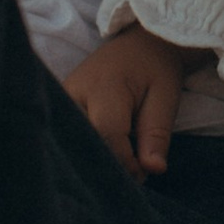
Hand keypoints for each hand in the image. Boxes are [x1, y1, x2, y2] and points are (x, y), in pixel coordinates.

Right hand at [67, 24, 190, 176]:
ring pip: (71, 143)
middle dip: (108, 165)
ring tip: (116, 166)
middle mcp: (73, 92)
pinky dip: (85, 150)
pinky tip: (101, 158)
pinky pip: (68, 136)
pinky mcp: (57, 106)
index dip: (124, 162)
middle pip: (84, 142)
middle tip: (130, 176)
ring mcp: (60, 98)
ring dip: (94, 159)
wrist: (138, 46)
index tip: (142, 175)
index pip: (107, 135)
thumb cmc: (155, 71)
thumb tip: (153, 170)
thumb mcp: (165, 99)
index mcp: (104, 86)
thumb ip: (157, 135)